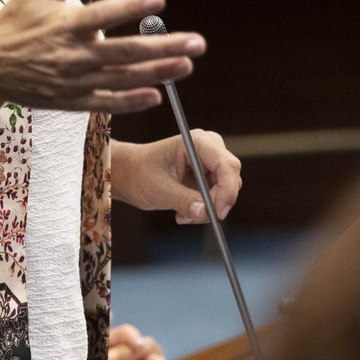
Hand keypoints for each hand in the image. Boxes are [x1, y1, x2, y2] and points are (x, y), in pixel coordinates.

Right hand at [0, 0, 205, 113]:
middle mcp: (72, 54)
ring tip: (187, 65)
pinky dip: (131, 101)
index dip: (132, 6)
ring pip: (122, 79)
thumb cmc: (13, 22)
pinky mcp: (70, 101)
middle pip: (125, 52)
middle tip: (197, 42)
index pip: (104, 13)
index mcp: (65, 24)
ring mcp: (73, 81)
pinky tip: (156, 95)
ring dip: (158, 73)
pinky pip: (105, 103)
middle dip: (164, 47)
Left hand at [113, 131, 241, 222]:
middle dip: (215, 202)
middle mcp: (208, 148)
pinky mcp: (208, 177)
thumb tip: (205, 213)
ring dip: (207, 209)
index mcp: (196, 142)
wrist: (129, 174)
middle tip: (195, 217)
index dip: (228, 190)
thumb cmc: (139, 173)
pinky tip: (183, 212)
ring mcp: (210, 162)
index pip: (227, 165)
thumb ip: (183, 200)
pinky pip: (218, 197)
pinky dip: (203, 209)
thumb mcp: (159, 189)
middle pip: (230, 178)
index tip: (217, 213)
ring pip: (226, 191)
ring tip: (182, 215)